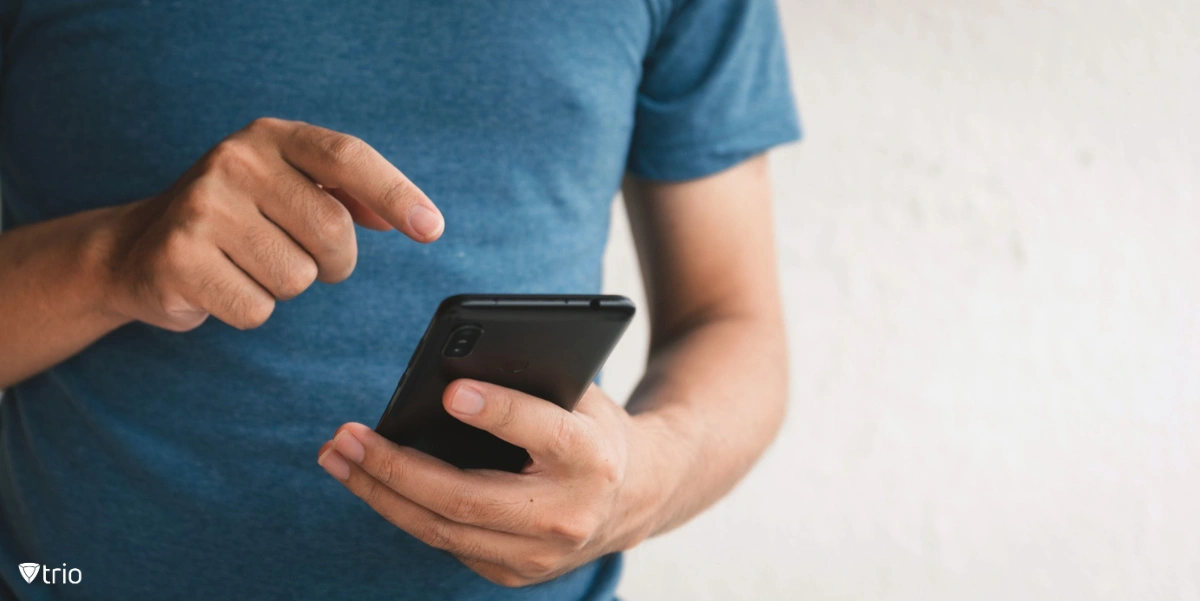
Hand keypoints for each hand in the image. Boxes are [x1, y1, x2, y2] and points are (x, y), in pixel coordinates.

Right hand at [102, 117, 442, 330]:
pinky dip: (250, 309)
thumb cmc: (234, 218)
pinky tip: (222, 286)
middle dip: (334, 262)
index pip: (347, 157)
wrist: (134, 247)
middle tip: (306, 259)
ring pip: (298, 277)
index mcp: (269, 138)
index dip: (395, 193)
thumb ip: (347, 193)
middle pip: (333, 232)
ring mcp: (202, 209)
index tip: (431, 230)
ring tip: (248, 265)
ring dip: (286, 286)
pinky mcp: (179, 259)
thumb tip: (408, 218)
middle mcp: (234, 162)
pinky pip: (258, 309)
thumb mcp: (287, 187)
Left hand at [317, 382, 679, 586]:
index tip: (447, 391)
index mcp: (592, 457)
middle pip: (468, 497)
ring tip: (338, 457)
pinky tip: (369, 481)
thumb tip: (454, 363)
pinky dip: (403, 511)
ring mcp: (539, 555)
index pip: (540, 432)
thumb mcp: (580, 393)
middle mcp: (567, 515)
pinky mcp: (515, 573)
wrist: (636, 496)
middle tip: (348, 436)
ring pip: (444, 529)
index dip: (496, 412)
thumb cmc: (592, 428)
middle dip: (398, 468)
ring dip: (380, 493)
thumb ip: (532, 379)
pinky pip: (446, 541)